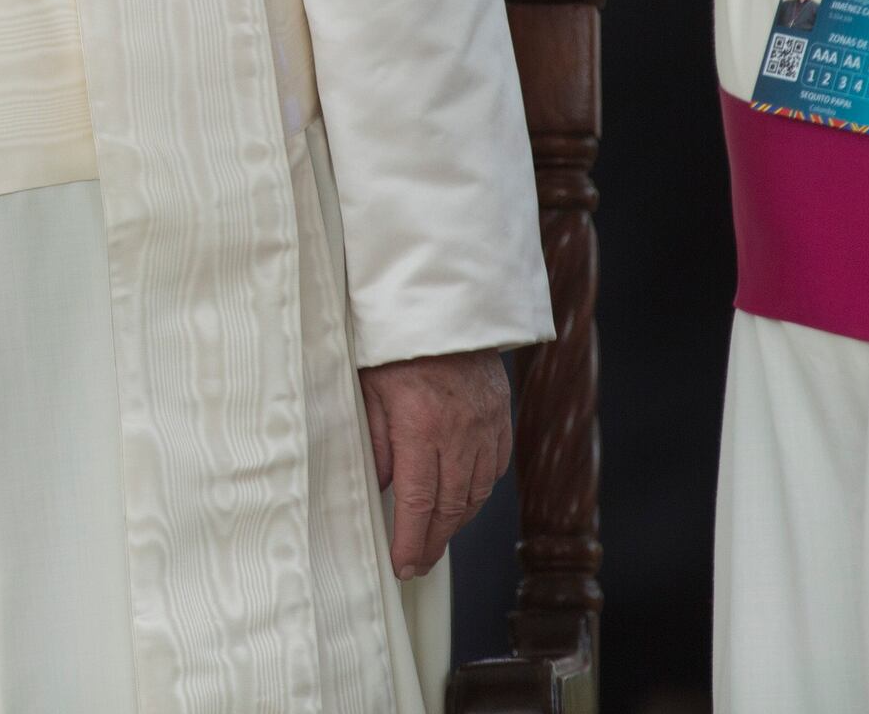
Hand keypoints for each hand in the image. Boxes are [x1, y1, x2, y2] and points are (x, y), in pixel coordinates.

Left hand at [359, 349, 511, 580]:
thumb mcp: (367, 390)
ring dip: (457, 521)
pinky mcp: (501, 414)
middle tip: (417, 563)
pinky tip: (463, 500)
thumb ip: (373, 443)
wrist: (441, 302)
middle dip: (433, 541)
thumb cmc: (394, 344)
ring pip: (477, 491)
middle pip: (451, 505)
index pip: (418, 501)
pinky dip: (479, 491)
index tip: (403, 566)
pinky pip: (495, 467)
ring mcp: (486, 423)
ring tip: (436, 537)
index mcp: (421, 424)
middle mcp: (459, 430)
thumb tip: (377, 490)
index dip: (411, 541)